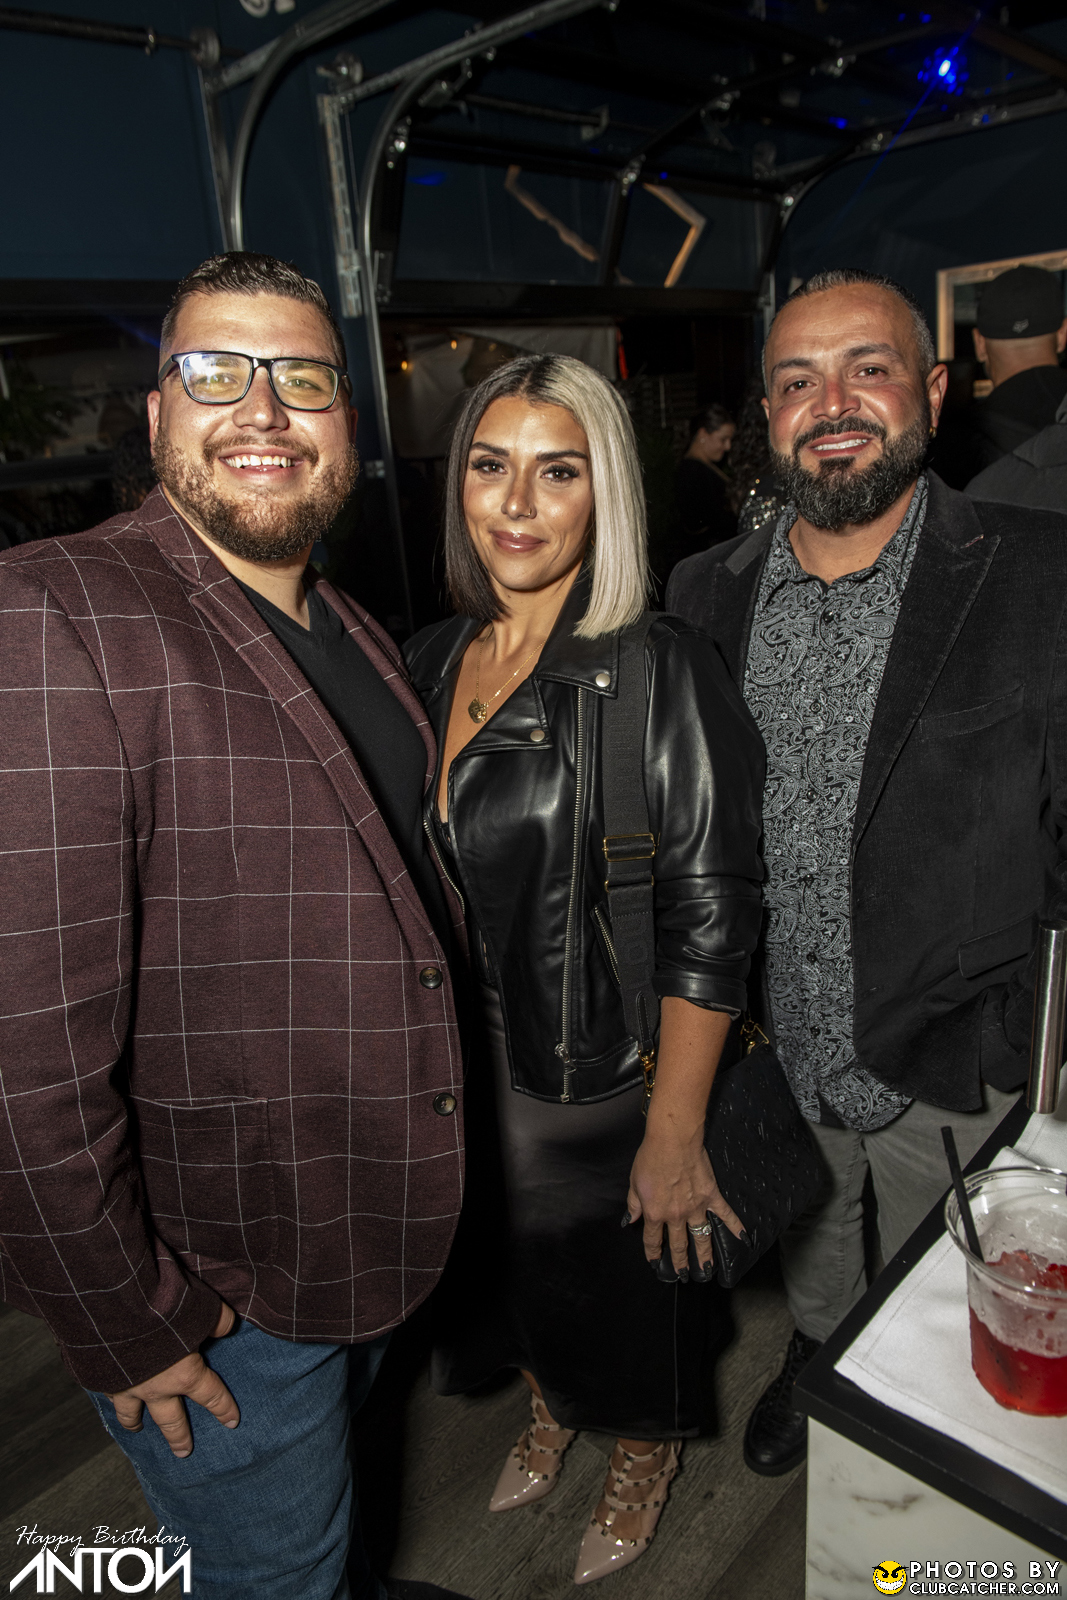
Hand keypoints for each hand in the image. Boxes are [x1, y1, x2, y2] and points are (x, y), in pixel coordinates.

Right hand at [106, 1303, 238, 1457]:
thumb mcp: (203, 1309)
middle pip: (171, 1420)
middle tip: (183, 1452)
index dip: (223, 1409)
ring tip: (137, 1428)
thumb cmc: (164, 1311)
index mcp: (184, 1375)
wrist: (115, 1311)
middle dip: (179, 1437)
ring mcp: (126, 1387)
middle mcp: (155, 1388)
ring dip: (135, 1423)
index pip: (211, 1396)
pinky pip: (107, 1393)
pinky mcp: (102, 1378)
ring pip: (130, 1413)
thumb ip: (218, 1320)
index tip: (231, 1422)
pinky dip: (110, 1397)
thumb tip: (229, 1325)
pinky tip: (110, 1395)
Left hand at [625, 1134, 742, 1279]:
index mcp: (656, 1213)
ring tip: (706, 1269)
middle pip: (679, 1245)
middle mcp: (676, 1215)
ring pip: (701, 1237)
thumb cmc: (650, 1157)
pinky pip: (725, 1215)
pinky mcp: (711, 1196)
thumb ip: (634, 1204)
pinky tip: (743, 1239)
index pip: (653, 1240)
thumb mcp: (634, 1182)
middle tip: (682, 1274)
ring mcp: (696, 1207)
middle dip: (680, 1262)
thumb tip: (630, 1219)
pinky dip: (735, 1227)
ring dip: (705, 1255)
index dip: (653, 1253)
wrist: (672, 1141)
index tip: (654, 1261)